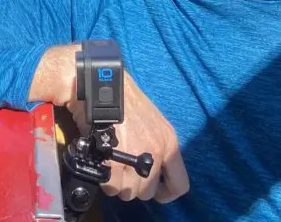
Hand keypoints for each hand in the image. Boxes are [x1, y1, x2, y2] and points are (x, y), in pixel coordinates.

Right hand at [67, 72, 189, 202]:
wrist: (102, 87)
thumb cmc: (124, 100)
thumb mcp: (152, 123)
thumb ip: (155, 147)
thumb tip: (150, 171)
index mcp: (169, 143)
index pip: (179, 185)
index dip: (166, 193)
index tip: (155, 191)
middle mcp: (156, 152)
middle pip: (147, 192)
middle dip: (133, 185)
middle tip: (122, 170)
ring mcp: (135, 158)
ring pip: (127, 192)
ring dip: (116, 183)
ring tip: (110, 163)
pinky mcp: (114, 161)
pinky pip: (110, 186)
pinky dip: (103, 179)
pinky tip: (101, 162)